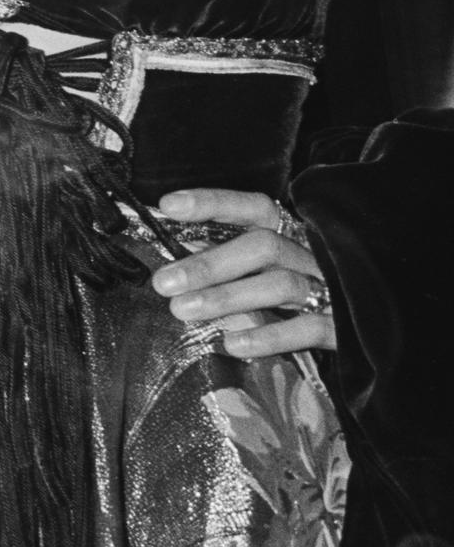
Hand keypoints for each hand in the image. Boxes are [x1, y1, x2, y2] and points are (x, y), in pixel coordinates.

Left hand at [151, 188, 335, 358]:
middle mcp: (314, 254)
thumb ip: (229, 260)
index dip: (213, 203)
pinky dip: (269, 336)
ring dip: (226, 297)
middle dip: (209, 263)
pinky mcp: (346, 326)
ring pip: (280, 285)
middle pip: (263, 247)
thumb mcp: (267, 270)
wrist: (382, 327)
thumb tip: (177, 255)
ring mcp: (333, 288)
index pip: (254, 208)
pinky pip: (308, 328)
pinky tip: (232, 344)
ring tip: (181, 310)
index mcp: (294, 233)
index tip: (168, 206)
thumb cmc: (304, 293)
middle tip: (163, 282)